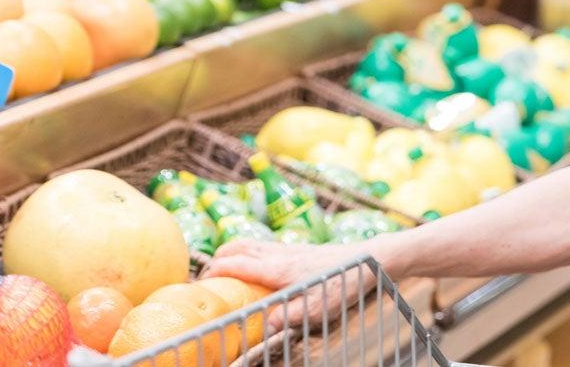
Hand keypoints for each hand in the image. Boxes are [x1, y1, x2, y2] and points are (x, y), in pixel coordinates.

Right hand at [201, 240, 379, 329]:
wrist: (371, 258)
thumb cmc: (345, 282)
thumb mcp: (319, 308)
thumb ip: (290, 316)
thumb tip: (267, 326)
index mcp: (278, 268)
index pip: (236, 264)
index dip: (214, 272)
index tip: (199, 284)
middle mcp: (280, 254)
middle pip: (238, 247)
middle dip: (217, 259)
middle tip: (206, 277)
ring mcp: (289, 248)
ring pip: (250, 243)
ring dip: (232, 251)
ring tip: (222, 267)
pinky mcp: (299, 249)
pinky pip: (264, 245)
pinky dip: (248, 250)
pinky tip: (254, 264)